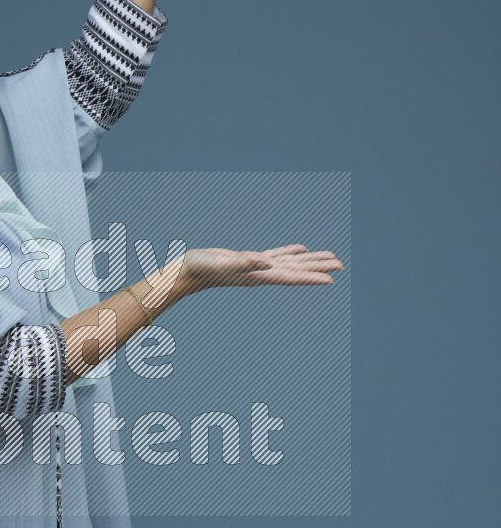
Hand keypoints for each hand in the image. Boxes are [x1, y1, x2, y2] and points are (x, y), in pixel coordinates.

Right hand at [181, 244, 343, 291]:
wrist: (185, 273)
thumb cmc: (201, 269)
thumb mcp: (223, 264)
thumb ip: (245, 263)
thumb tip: (266, 262)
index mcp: (258, 276)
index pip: (290, 277)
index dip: (310, 278)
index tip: (332, 279)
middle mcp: (261, 274)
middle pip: (295, 271)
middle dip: (317, 268)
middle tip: (340, 264)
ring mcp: (256, 267)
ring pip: (289, 263)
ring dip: (309, 261)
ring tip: (330, 258)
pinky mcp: (249, 260)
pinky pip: (276, 256)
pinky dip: (290, 252)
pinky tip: (300, 248)